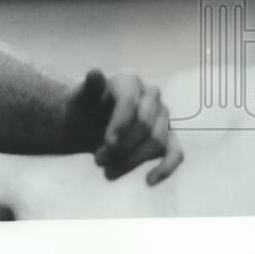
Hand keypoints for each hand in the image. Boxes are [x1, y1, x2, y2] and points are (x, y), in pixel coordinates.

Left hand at [68, 69, 183, 185]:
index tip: (105, 146)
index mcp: (129, 80)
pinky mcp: (168, 135)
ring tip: (107, 171)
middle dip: (122, 147)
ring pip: (156, 142)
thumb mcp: (79, 100)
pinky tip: (149, 180)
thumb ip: (88, 89)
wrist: (87, 121)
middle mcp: (151, 94)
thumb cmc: (82, 109)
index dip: (119, 126)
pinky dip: (165, 168)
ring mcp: (162, 115)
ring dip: (132, 160)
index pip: (130, 104)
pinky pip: (175, 153)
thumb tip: (95, 72)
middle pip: (144, 126)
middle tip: (98, 161)